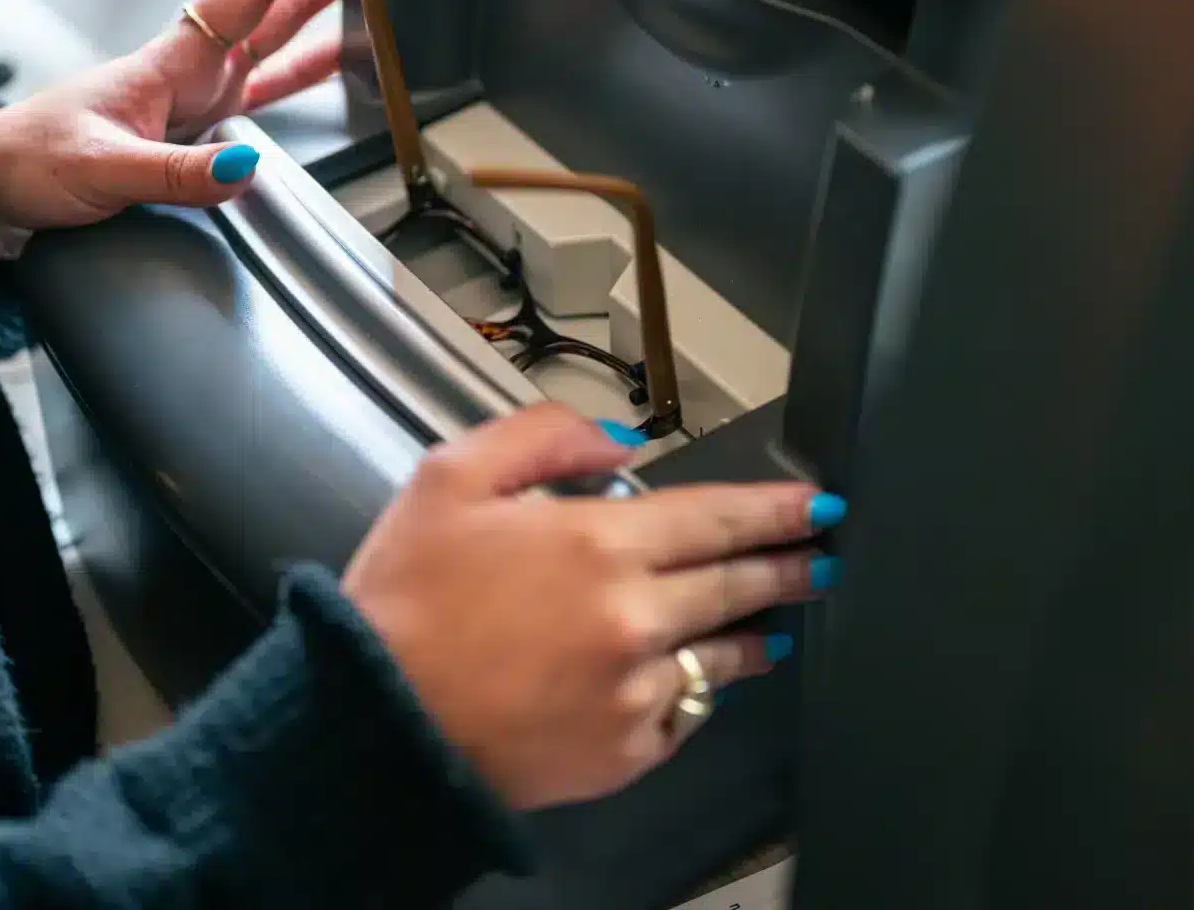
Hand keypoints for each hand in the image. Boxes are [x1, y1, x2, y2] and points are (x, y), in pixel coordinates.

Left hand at [0, 0, 349, 274]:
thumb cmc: (29, 160)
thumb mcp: (101, 169)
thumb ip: (175, 173)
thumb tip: (241, 166)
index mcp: (169, 63)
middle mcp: (188, 71)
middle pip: (266, 8)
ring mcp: (194, 98)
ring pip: (269, 44)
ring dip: (314, 16)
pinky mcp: (194, 129)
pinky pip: (261, 94)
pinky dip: (300, 77)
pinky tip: (331, 66)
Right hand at [343, 405, 843, 811]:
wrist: (372, 724)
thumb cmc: (404, 601)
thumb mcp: (451, 479)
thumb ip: (542, 438)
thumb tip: (619, 443)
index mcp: (599, 545)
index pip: (719, 518)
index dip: (777, 510)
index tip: (818, 506)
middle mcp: (636, 620)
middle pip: (737, 586)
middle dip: (788, 568)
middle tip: (821, 559)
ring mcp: (637, 694)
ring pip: (721, 658)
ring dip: (752, 634)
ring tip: (771, 625)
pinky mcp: (624, 755)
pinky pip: (680, 717)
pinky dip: (685, 694)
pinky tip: (681, 681)